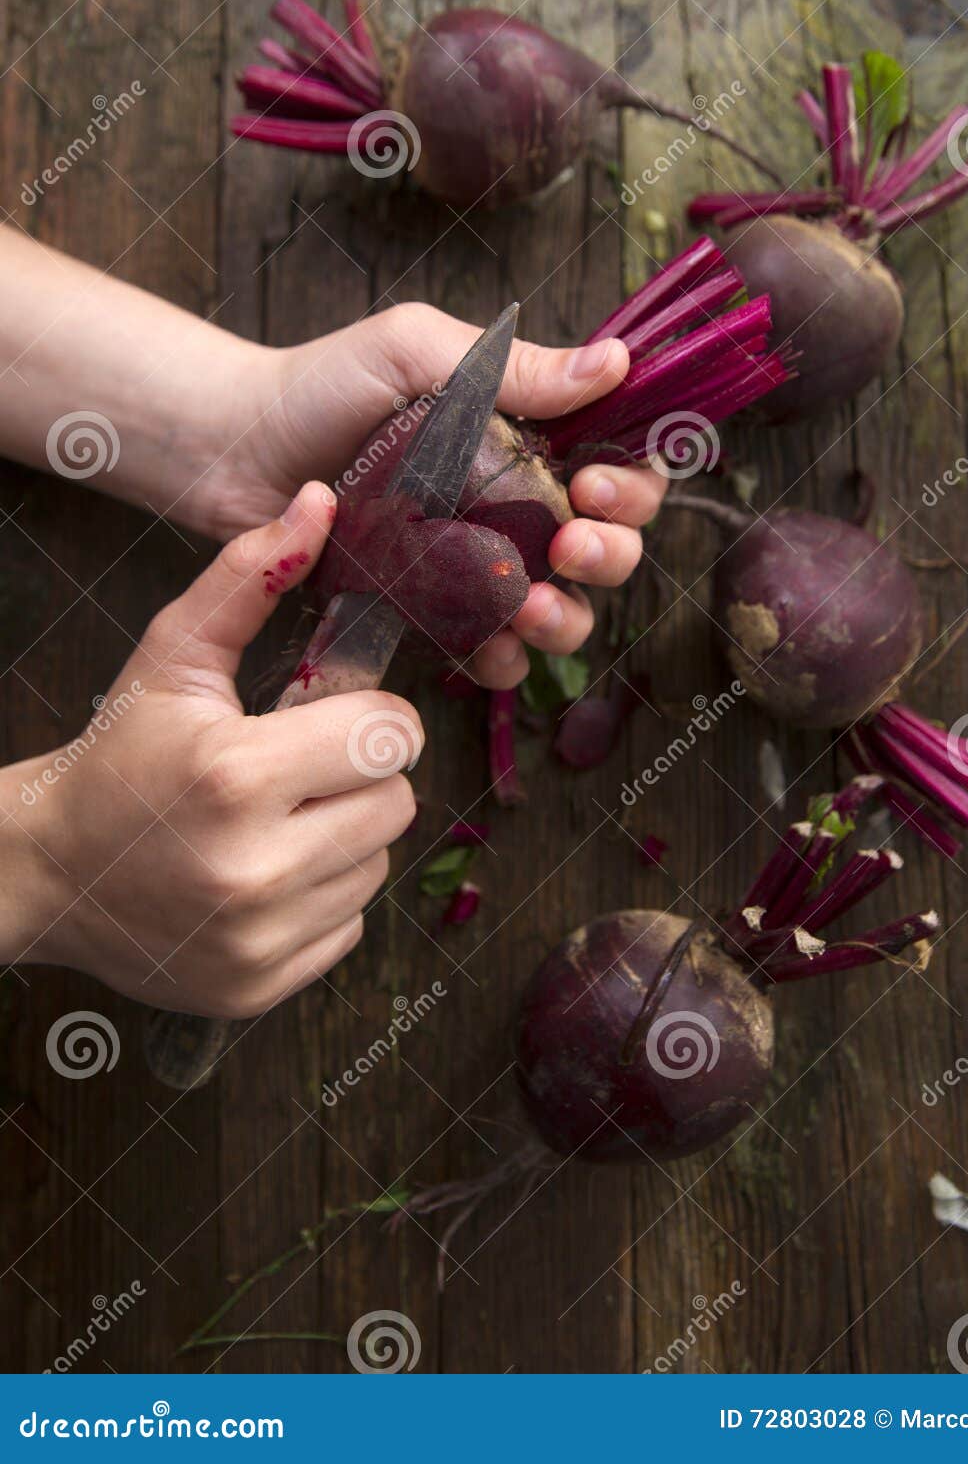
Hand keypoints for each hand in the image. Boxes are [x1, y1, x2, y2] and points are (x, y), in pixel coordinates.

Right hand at [5, 485, 417, 1016]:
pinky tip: (266, 872)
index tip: (328, 715)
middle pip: (398, 803)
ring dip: (346, 834)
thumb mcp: (173, 656)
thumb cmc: (118, 753)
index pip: (392, 736)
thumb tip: (322, 501)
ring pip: (379, 864)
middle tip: (302, 768)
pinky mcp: (259, 987)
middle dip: (360, 775)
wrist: (48, 870)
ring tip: (279, 819)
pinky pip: (349, 925)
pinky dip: (322, 894)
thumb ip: (249, 576)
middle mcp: (252, 868)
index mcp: (235, 774)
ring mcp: (257, 939)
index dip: (369, 716)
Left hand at [211, 302, 667, 686]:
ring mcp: (477, 564)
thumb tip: (614, 362)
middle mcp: (515, 504)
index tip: (595, 485)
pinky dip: (502, 661)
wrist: (231, 451)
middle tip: (570, 548)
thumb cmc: (320, 387)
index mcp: (527, 435)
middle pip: (608, 545)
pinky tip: (490, 650)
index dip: (632, 485)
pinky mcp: (431, 613)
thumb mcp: (416, 352)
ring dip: (566, 617)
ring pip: (562, 608)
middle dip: (609, 555)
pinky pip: (490, 652)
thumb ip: (512, 366)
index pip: (621, 464)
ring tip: (528, 607)